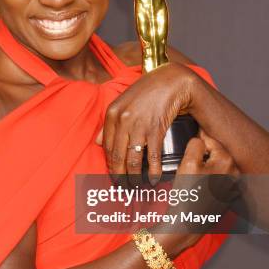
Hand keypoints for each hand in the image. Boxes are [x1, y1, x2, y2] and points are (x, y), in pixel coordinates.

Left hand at [96, 62, 197, 182]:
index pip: (107, 147)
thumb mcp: (123, 102)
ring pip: (132, 160)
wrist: (171, 80)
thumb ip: (109, 122)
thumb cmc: (147, 91)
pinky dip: (152, 171)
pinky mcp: (155, 129)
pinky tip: (152, 179)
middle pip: (117, 156)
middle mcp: (123, 120)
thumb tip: (97, 142)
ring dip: (134, 177)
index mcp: (112, 114)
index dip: (110, 165)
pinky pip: (151, 156)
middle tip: (122, 188)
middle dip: (119, 176)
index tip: (113, 176)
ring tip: (136, 186)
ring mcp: (139, 125)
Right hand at [177, 129, 240, 205]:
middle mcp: (235, 171)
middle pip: (215, 153)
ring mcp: (234, 185)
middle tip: (189, 168)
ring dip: (207, 168)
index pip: (210, 140)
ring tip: (194, 180)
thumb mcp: (187, 162)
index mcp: (226, 160)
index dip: (196, 142)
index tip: (188, 148)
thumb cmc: (188, 196)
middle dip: (203, 156)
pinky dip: (211, 180)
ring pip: (217, 166)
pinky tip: (200, 188)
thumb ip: (196, 143)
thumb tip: (200, 139)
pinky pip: (219, 180)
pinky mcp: (230, 195)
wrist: (188, 223)